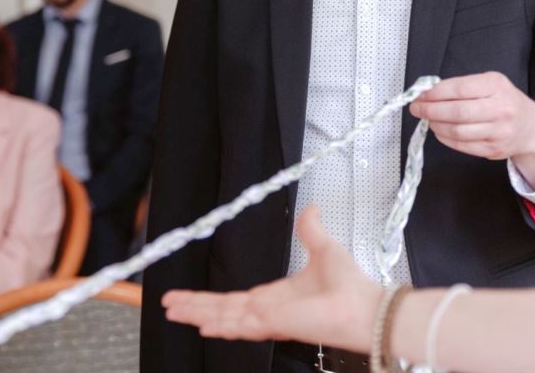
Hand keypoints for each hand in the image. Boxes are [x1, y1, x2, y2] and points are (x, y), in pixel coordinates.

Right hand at [162, 206, 382, 351]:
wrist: (367, 306)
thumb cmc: (351, 286)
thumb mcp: (323, 249)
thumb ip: (311, 231)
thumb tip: (310, 209)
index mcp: (275, 297)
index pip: (233, 299)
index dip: (209, 299)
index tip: (188, 298)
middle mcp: (267, 311)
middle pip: (221, 309)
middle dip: (193, 307)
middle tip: (167, 305)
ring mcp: (269, 320)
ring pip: (224, 317)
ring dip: (198, 314)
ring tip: (172, 312)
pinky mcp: (275, 323)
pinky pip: (242, 324)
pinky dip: (221, 325)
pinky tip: (203, 326)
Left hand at [410, 71, 534, 188]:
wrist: (530, 127)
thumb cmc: (503, 101)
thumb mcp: (489, 83)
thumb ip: (461, 86)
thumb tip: (427, 93)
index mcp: (497, 86)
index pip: (459, 89)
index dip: (434, 93)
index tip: (419, 95)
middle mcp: (501, 109)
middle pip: (456, 112)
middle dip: (430, 110)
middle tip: (416, 108)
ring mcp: (499, 132)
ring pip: (457, 131)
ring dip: (435, 125)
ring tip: (428, 119)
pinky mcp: (494, 150)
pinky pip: (461, 145)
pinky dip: (444, 138)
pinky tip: (440, 130)